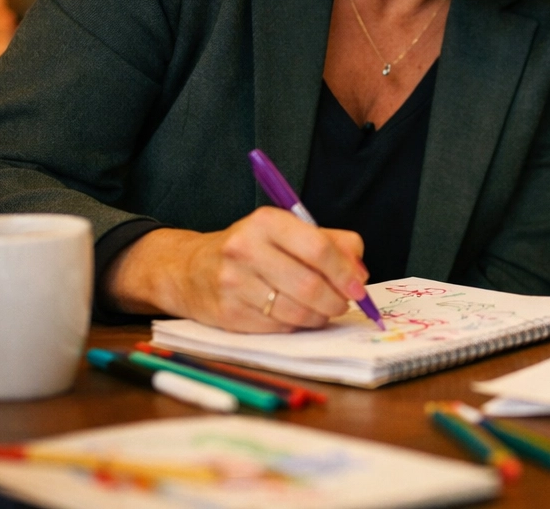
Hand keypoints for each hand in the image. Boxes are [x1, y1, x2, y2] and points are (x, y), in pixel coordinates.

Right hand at [104, 209, 369, 332]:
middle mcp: (245, 249)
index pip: (318, 248)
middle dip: (336, 300)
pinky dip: (296, 325)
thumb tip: (360, 272)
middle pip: (309, 284)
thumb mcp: (288, 231)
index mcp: (266, 222)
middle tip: (344, 304)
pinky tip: (296, 316)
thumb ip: (332, 242)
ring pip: (295, 311)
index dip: (344, 272)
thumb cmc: (252, 249)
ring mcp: (233, 284)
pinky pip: (278, 328)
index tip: (359, 287)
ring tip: (322, 310)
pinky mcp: (228, 314)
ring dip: (319, 316)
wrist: (190, 269)